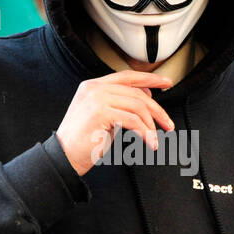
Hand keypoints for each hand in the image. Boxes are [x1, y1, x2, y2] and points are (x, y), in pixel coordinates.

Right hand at [55, 70, 175, 175]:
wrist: (64, 156)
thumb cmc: (84, 141)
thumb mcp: (104, 117)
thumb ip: (120, 103)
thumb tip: (146, 94)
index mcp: (93, 85)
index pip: (127, 76)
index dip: (149, 79)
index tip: (166, 83)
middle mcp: (94, 88)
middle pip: (136, 93)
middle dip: (157, 110)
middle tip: (168, 124)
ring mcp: (96, 98)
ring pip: (137, 106)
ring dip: (151, 125)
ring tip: (156, 139)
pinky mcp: (100, 112)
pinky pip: (132, 120)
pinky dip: (145, 132)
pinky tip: (150, 142)